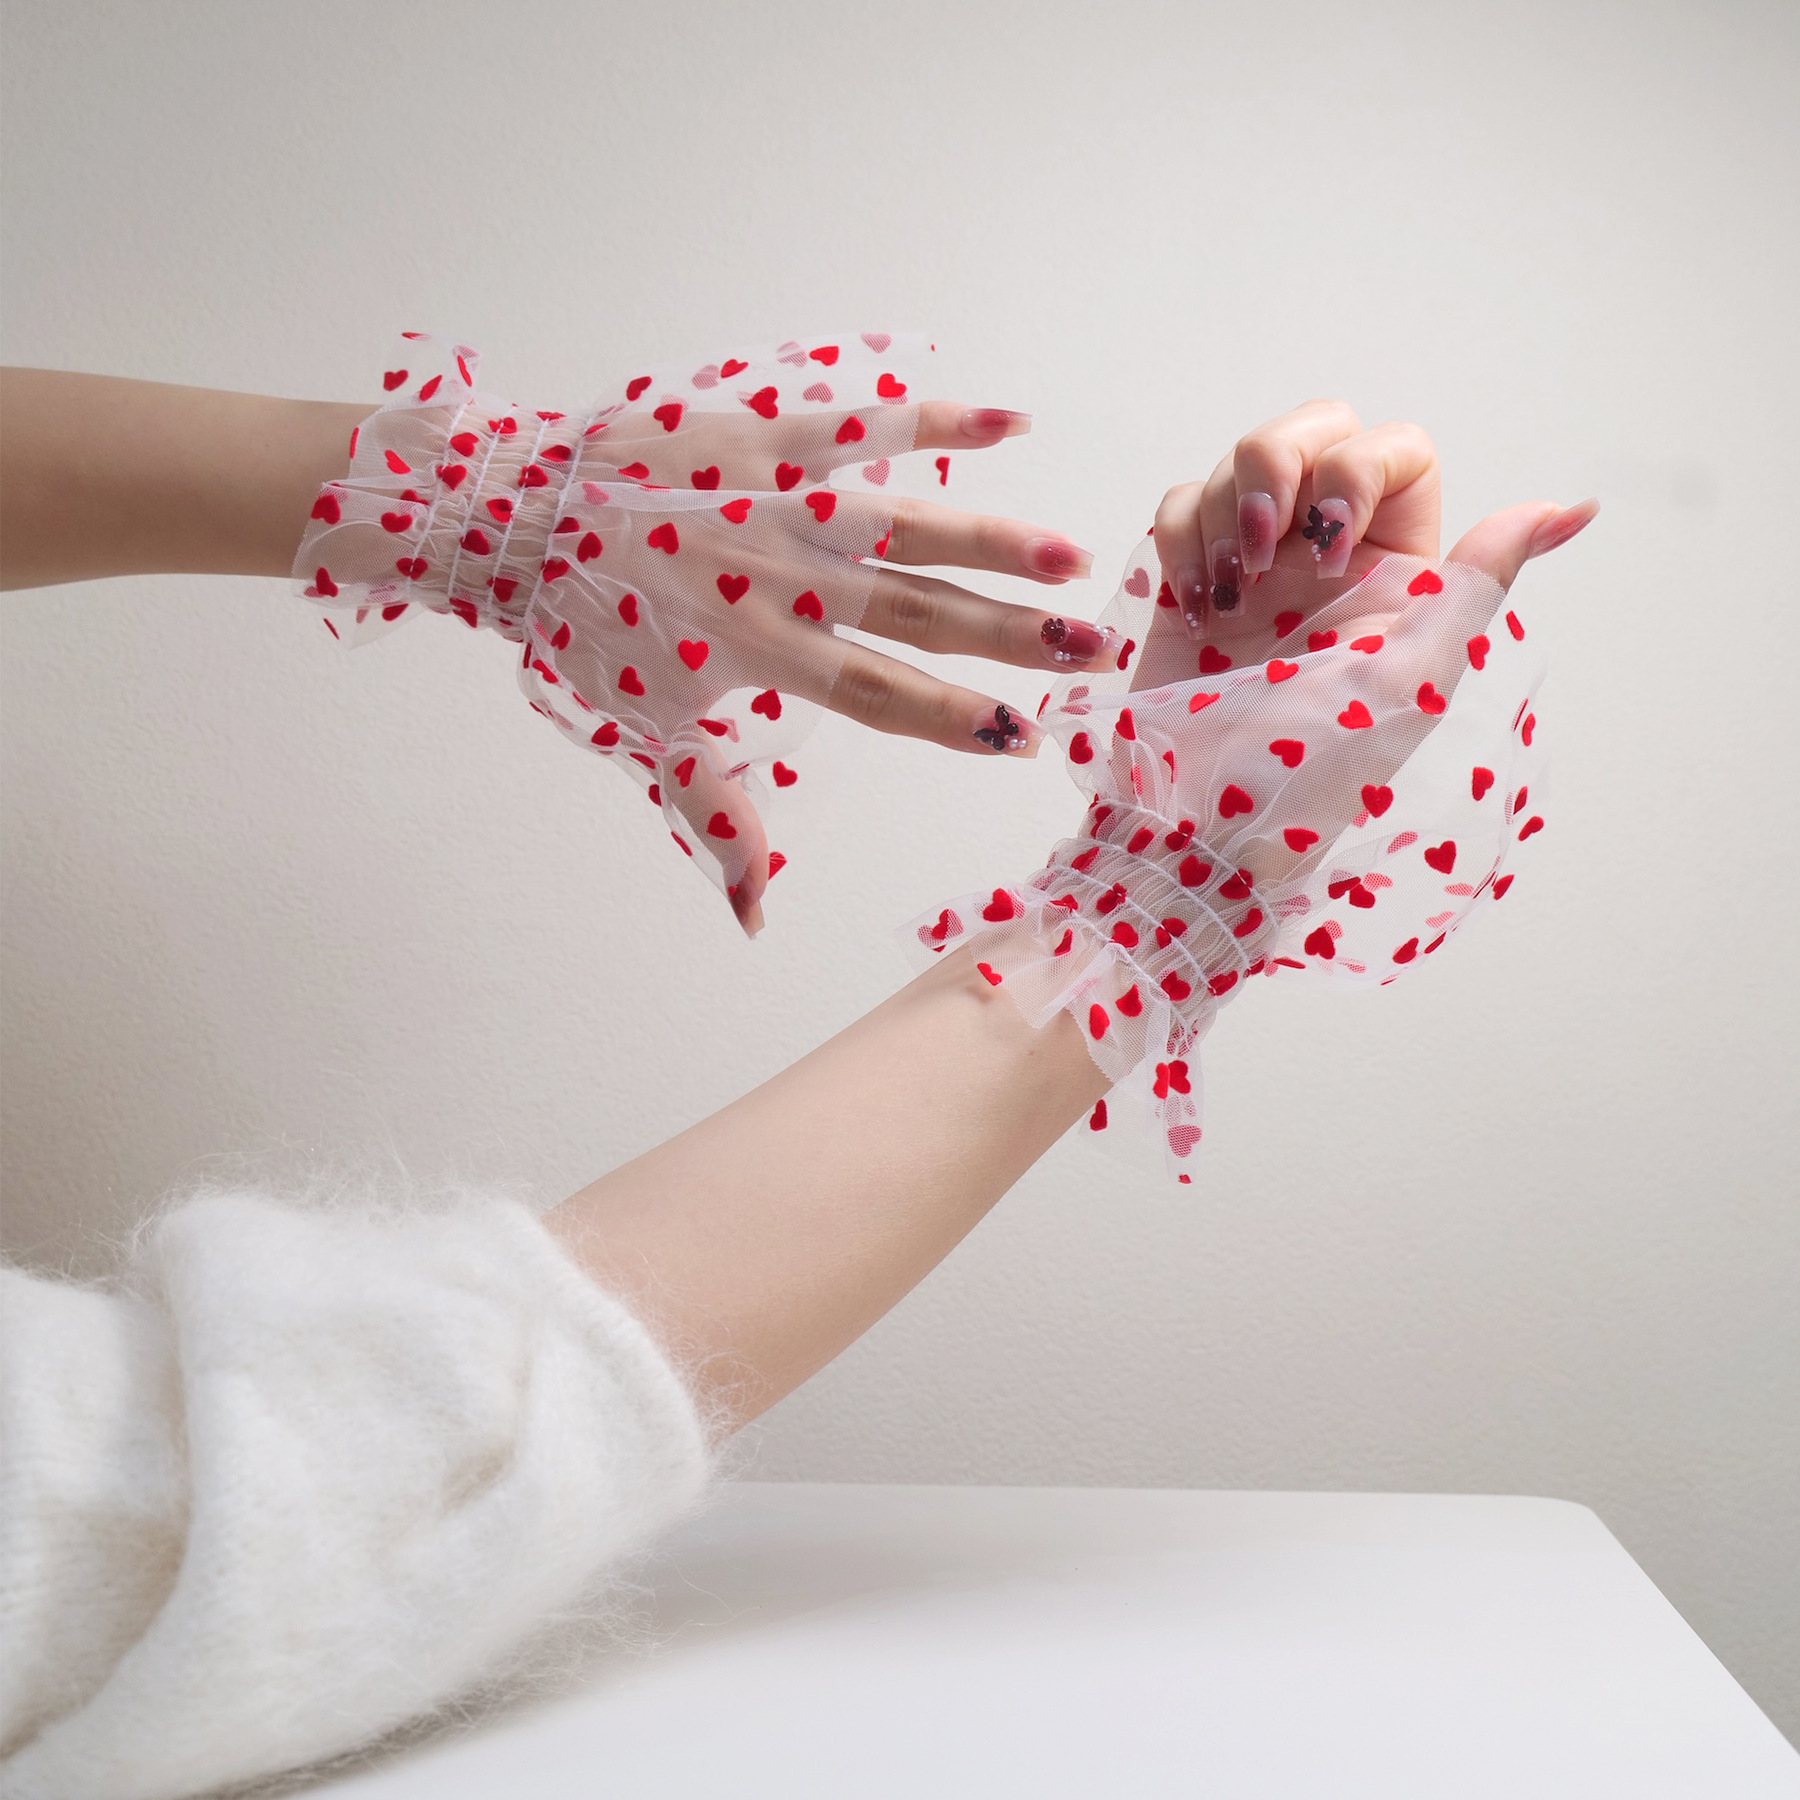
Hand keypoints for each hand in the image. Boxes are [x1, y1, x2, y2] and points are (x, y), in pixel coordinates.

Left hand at [296, 333, 1120, 935]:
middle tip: (1092, 651)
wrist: (513, 515)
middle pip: (922, 615)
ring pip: (911, 527)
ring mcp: (786, 504)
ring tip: (1072, 559)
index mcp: (769, 655)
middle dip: (1011, 639)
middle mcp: (792, 583)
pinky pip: (864, 423)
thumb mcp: (643, 730)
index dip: (955, 719)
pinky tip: (1011, 421)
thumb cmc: (583, 625)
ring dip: (996, 544)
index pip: (885, 696)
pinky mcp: (769, 435)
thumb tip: (756, 913)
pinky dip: (937, 421)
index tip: (1025, 737)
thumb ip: (714, 813)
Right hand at [912, 401, 1594, 1177]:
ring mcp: (1254, 566)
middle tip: (1264, 553)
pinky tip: (1194, 607)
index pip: (1396, 450)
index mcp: (1398, 573)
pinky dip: (1181, 542)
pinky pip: (1180, 505)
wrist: (1193, 826)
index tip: (1331, 553)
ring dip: (1224, 514)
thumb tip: (1577, 507)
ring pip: (1239, 461)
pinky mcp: (1187, 582)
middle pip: (1315, 426)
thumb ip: (1482, 579)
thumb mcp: (1410, 678)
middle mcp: (1327, 558)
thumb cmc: (1305, 773)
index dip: (1355, 472)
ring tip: (1224, 600)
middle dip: (1276, 469)